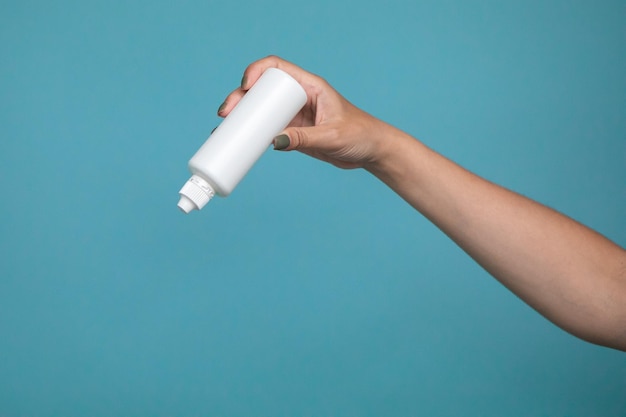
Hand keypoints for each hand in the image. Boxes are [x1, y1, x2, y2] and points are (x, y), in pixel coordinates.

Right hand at [218, 55, 388, 169]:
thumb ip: (304, 139)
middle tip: (226, 114)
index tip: (245, 88)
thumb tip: (273, 142)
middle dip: (240, 98)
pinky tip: (238, 140)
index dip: (257, 72)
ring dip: (242, 115)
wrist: (371, 151)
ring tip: (224, 127)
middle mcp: (298, 97)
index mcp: (310, 86)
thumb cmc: (360, 134)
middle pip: (262, 89)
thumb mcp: (331, 136)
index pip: (277, 68)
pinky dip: (251, 133)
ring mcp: (294, 115)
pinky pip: (266, 129)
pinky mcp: (292, 132)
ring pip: (260, 109)